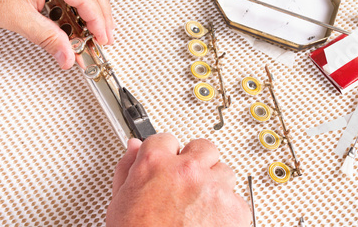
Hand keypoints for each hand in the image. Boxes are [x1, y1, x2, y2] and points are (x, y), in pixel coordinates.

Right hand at [107, 134, 250, 225]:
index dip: (167, 155)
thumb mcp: (120, 201)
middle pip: (203, 148)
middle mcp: (186, 170)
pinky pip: (237, 199)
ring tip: (198, 209)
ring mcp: (213, 188)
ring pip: (224, 172)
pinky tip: (209, 223)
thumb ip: (128, 168)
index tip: (169, 165)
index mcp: (155, 164)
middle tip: (188, 185)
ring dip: (214, 186)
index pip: (166, 139)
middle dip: (196, 163)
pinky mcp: (234, 209)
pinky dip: (227, 211)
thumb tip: (134, 147)